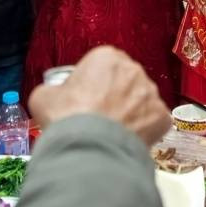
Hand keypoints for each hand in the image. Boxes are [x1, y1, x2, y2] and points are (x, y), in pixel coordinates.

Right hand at [28, 46, 169, 145]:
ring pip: (141, 101)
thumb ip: (52, 90)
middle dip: (115, 94)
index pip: (103, 64)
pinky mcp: (162, 117)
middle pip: (124, 80)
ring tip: (112, 131)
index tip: (85, 96)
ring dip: (130, 112)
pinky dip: (143, 131)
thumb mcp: (43, 97)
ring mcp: (151, 93)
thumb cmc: (67, 118)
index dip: (93, 80)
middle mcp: (134, 70)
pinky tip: (125, 140)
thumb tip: (53, 96)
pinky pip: (152, 122)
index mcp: (107, 57)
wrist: (90, 149)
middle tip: (99, 115)